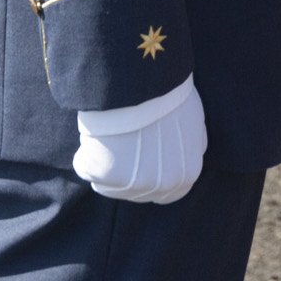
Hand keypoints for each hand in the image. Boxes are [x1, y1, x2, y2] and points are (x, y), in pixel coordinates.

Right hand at [73, 73, 205, 203]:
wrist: (142, 86)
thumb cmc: (170, 98)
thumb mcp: (193, 123)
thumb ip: (190, 147)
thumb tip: (187, 155)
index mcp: (186, 176)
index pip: (170, 194)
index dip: (156, 176)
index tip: (145, 159)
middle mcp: (160, 188)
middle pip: (138, 192)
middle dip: (130, 173)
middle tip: (125, 143)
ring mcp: (129, 185)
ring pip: (109, 185)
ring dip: (107, 163)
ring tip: (112, 135)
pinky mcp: (101, 175)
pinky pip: (86, 167)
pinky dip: (86, 154)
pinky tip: (96, 135)